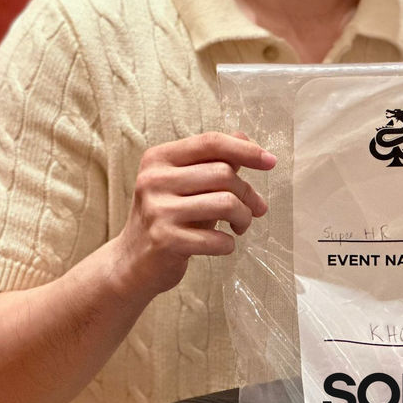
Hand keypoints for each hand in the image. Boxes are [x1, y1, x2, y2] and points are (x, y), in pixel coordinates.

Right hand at [114, 131, 274, 296]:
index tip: (270, 161)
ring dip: (244, 217)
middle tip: (255, 209)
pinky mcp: (164, 240)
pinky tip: (223, 244)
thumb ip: (213, 161)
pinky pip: (217, 238)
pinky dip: (228, 243)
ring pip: (226, 203)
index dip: (245, 149)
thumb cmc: (167, 217)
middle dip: (248, 193)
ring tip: (241, 226)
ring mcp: (157, 210)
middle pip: (223, 173)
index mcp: (159, 158)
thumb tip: (246, 140)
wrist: (132, 262)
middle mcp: (154, 179)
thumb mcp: (185, 183)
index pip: (210, 142)